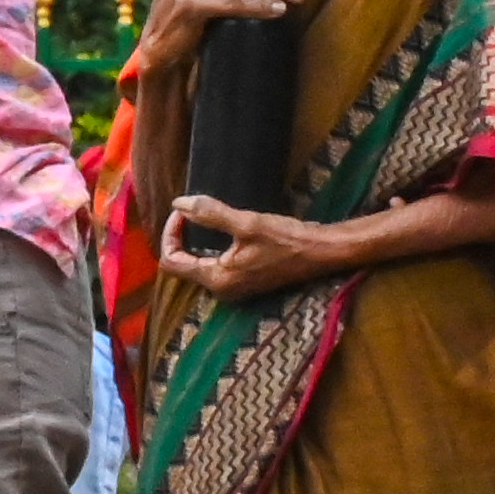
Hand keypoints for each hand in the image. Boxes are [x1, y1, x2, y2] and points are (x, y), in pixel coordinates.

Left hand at [158, 194, 352, 300]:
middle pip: (183, 265)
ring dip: (194, 243)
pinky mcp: (245, 282)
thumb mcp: (247, 224)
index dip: (170, 234)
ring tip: (199, 219)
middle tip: (187, 213)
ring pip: (199, 266)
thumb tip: (179, 203)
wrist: (324, 253)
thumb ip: (210, 215)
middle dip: (180, 239)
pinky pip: (215, 266)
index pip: (172, 261)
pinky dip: (209, 249)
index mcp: (217, 279)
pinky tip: (219, 231)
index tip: (181, 212)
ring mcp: (234, 288)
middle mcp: (222, 289)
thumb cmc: (288, 240)